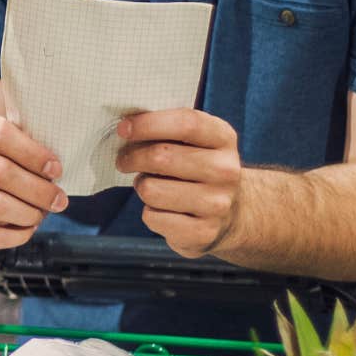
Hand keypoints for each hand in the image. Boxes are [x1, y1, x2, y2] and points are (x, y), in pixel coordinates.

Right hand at [0, 112, 69, 254]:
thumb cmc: (0, 164)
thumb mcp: (13, 146)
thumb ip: (31, 149)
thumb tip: (56, 171)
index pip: (0, 134)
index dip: (33, 154)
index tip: (56, 170)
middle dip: (37, 190)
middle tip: (59, 201)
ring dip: (25, 213)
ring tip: (40, 216)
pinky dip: (11, 236)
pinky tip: (26, 231)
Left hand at [117, 108, 244, 258]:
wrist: (231, 214)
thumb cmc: (198, 168)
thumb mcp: (195, 141)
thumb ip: (167, 129)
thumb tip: (126, 127)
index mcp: (223, 138)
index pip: (186, 123)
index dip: (148, 124)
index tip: (123, 128)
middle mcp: (225, 170)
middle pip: (161, 157)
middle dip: (132, 157)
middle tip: (124, 160)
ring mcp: (217, 204)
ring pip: (151, 190)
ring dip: (141, 186)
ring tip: (149, 185)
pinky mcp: (203, 232)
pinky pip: (153, 217)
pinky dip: (149, 212)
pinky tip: (162, 209)